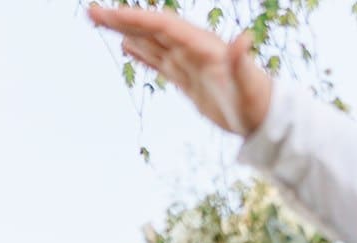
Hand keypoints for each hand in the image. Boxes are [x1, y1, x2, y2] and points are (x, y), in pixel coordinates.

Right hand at [87, 6, 270, 136]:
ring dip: (126, 31)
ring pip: (152, 41)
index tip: (111, 15)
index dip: (137, 19)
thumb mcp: (250, 85)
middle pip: (151, 28)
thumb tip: (244, 40)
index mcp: (202, 45)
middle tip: (91, 11)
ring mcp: (189, 62)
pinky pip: (160, 61)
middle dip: (122, 19)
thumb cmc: (258, 102)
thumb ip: (243, 62)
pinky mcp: (188, 78)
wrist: (264, 117)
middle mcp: (193, 48)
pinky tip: (127, 46)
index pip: (163, 26)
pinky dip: (143, 52)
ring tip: (100, 21)